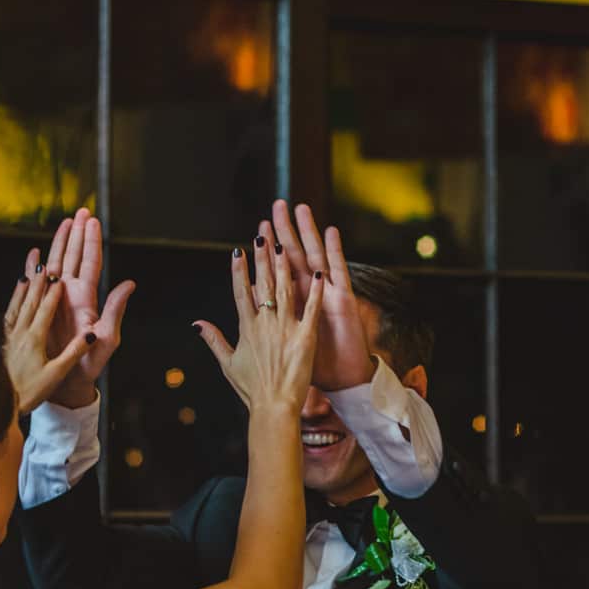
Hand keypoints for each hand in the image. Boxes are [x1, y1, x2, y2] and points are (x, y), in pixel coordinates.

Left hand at [3, 269, 91, 413]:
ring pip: (17, 306)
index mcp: (35, 339)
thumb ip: (74, 352)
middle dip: (38, 282)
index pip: (45, 309)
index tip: (59, 277)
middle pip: (30, 302)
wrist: (1, 404)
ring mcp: (8, 337)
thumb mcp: (56, 373)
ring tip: (28, 272)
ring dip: (24, 288)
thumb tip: (91, 334)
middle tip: (43, 265)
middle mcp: (19, 333)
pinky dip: (12, 302)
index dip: (53, 293)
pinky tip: (14, 298)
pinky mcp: (1, 342)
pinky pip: (8, 315)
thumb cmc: (30, 392)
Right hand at [20, 209, 134, 408]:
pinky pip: (34, 284)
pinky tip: (34, 253)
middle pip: (73, 257)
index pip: (90, 263)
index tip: (92, 219)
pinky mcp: (39, 311)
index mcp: (86, 299)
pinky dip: (33, 267)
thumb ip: (116, 309)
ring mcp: (54, 302)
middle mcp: (70, 295)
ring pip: (56, 265)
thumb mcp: (107, 338)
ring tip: (64, 223)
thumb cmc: (90, 364)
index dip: (90, 241)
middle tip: (80, 212)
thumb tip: (130, 282)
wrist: (68, 383)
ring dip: (59, 244)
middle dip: (76, 235)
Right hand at [196, 233, 323, 413]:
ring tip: (283, 245)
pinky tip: (318, 273)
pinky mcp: (305, 337)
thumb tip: (197, 324)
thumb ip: (214, 340)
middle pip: (262, 285)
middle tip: (261, 237)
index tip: (238, 251)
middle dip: (261, 259)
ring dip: (284, 267)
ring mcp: (285, 329)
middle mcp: (264, 324)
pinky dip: (315, 291)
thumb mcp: (228, 363)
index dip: (239, 271)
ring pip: (284, 290)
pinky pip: (311, 309)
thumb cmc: (251, 389)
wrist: (274, 407)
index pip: (241, 292)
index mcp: (246, 329)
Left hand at [269, 200, 374, 390]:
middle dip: (284, 233)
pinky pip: (339, 272)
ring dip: (308, 233)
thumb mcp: (283, 345)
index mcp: (292, 306)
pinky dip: (335, 252)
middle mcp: (309, 295)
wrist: (342, 380)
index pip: (275, 274)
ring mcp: (327, 294)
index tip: (255, 233)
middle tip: (275, 208)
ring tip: (301, 210)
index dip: (265, 254)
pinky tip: (331, 232)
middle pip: (294, 258)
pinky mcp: (343, 300)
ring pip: (315, 257)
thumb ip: (259, 326)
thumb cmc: (313, 366)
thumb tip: (245, 309)